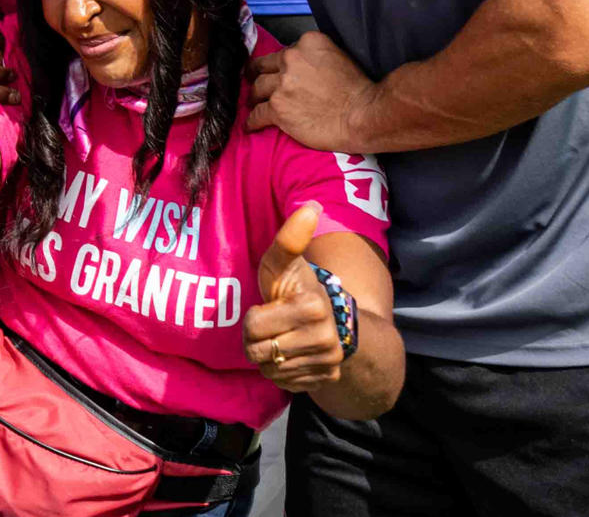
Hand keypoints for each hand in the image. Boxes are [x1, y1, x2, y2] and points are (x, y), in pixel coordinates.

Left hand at [243, 203, 343, 390]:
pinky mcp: (326, 379)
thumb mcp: (285, 263)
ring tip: (283, 338)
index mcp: (312, 306)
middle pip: (258, 352)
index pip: (253, 326)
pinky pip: (283, 383)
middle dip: (257, 339)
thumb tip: (311, 206)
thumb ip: (290, 239)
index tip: (270, 307)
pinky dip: (281, 371)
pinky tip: (292, 354)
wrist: (334, 320)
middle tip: (273, 325)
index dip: (254, 318)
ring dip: (268, 355)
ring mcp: (327, 362)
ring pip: (270, 369)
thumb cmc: (297, 287)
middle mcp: (325, 338)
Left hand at [246, 32, 374, 150]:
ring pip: (257, 88)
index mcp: (308, 43)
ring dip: (254, 97)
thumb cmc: (358, 91)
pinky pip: (257, 114)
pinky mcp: (278, 108)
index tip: (279, 71)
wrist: (362, 115)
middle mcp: (291, 59)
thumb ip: (316, 56)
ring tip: (253, 103)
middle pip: (264, 66)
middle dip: (257, 74)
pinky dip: (252, 121)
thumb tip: (307, 66)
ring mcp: (282, 84)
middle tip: (253, 80)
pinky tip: (251, 125)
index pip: (285, 51)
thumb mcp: (340, 56)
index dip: (282, 64)